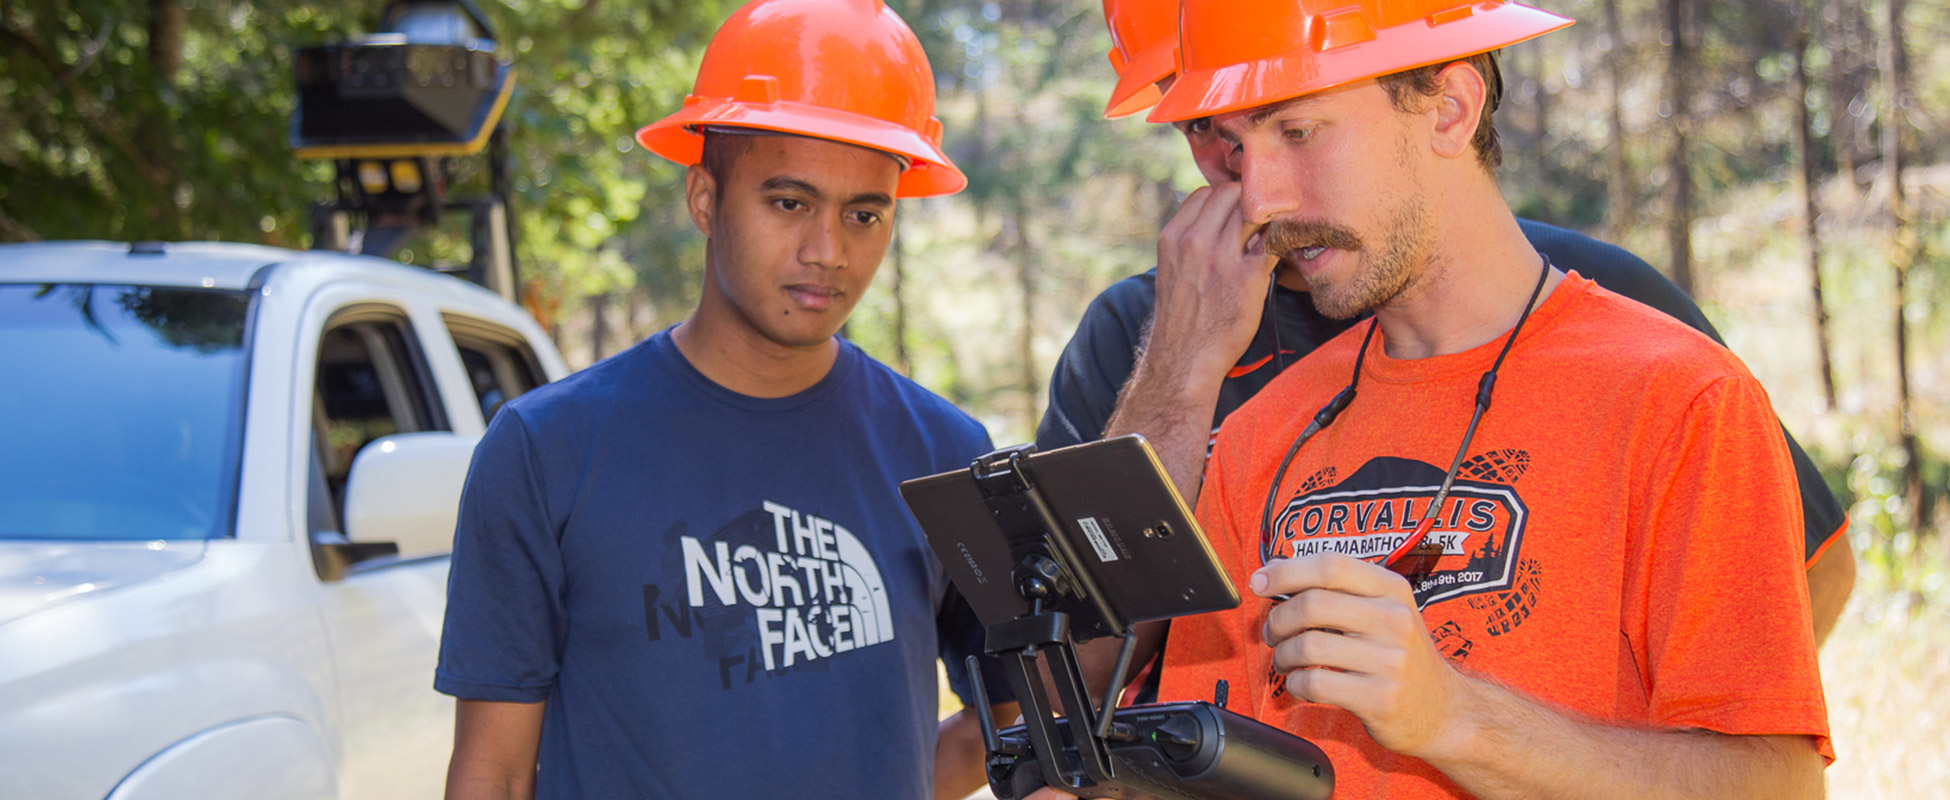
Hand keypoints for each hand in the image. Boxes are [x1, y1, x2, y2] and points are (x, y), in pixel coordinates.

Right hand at [1148, 182, 1279, 381]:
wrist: (1184, 359)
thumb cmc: (1181, 317)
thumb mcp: (1172, 269)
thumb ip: (1189, 240)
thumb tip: (1219, 219)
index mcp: (1173, 237)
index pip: (1205, 193)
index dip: (1224, 200)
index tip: (1235, 213)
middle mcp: (1195, 241)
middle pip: (1232, 193)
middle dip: (1248, 202)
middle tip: (1259, 220)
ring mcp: (1222, 258)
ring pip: (1255, 210)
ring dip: (1267, 218)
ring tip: (1271, 233)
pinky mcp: (1249, 277)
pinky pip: (1274, 240)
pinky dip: (1281, 241)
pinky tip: (1281, 251)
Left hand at [1251, 553, 1473, 759]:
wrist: (1443, 711)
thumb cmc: (1398, 656)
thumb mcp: (1380, 611)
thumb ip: (1333, 589)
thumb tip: (1273, 569)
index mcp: (1392, 589)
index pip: (1330, 566)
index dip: (1286, 571)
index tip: (1260, 582)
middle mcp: (1395, 619)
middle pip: (1312, 604)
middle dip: (1278, 619)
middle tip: (1273, 633)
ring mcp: (1390, 660)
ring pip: (1308, 645)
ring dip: (1283, 655)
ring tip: (1286, 662)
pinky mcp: (1380, 698)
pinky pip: (1315, 684)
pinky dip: (1296, 684)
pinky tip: (1302, 685)